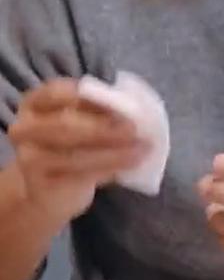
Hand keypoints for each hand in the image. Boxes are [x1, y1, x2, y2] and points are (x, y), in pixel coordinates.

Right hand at [9, 79, 146, 224]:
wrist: (51, 188)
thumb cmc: (75, 143)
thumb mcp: (85, 120)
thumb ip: (100, 110)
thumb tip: (134, 108)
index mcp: (36, 102)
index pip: (56, 92)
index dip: (89, 96)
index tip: (122, 101)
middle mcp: (24, 128)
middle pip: (65, 125)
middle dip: (105, 128)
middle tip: (136, 129)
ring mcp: (28, 158)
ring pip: (74, 155)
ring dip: (114, 152)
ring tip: (142, 149)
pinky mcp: (39, 185)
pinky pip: (78, 175)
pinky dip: (108, 169)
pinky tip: (130, 165)